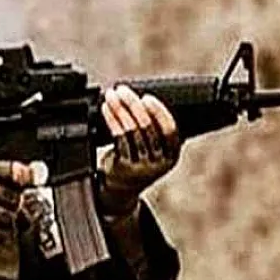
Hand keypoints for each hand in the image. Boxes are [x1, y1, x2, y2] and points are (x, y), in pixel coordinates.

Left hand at [98, 85, 180, 214]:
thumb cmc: (137, 161)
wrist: (120, 190)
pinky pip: (118, 138)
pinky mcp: (124, 166)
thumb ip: (156, 132)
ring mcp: (141, 165)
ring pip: (131, 130)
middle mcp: (159, 162)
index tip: (146, 97)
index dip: (158, 112)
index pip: (169, 130)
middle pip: (147, 127)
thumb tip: (145, 99)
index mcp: (172, 156)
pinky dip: (112, 120)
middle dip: (133, 104)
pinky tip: (107, 109)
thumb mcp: (154, 151)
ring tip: (111, 96)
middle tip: (122, 90)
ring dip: (119, 109)